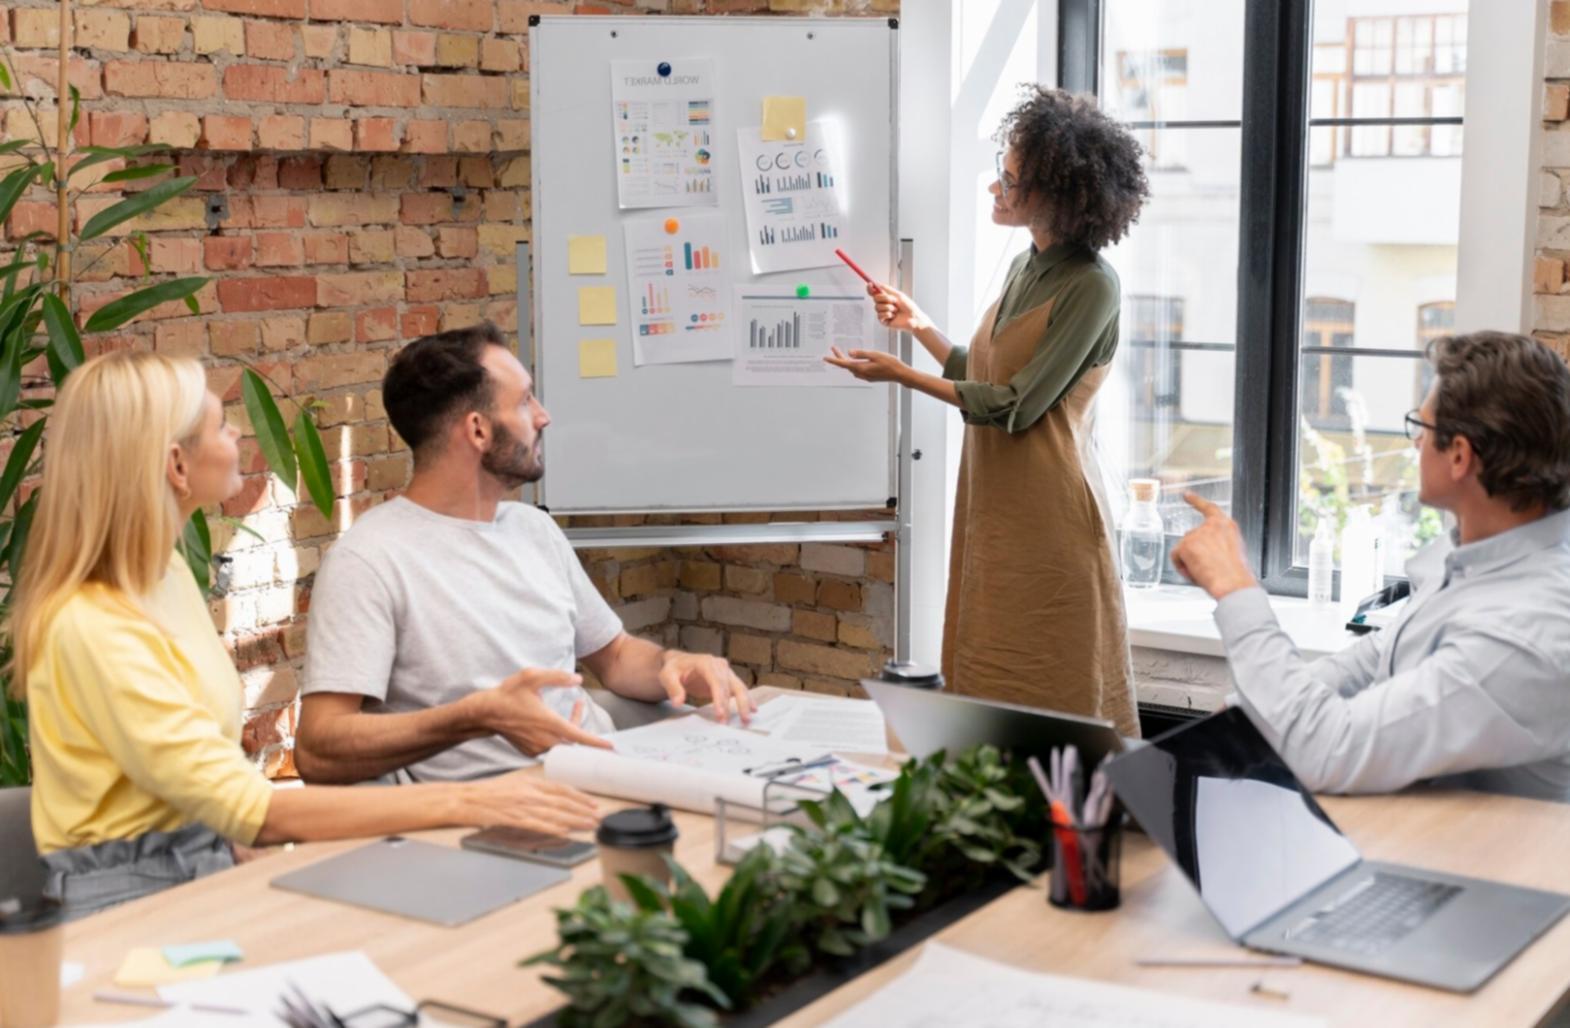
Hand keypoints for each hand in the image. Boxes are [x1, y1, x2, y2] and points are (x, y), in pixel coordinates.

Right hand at [460, 773, 599, 834]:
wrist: (463, 799)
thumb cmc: (487, 793)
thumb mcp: (515, 784)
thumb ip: (534, 790)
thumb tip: (552, 797)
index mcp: (530, 783)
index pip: (561, 789)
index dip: (580, 796)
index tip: (593, 803)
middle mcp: (529, 793)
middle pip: (562, 802)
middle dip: (583, 810)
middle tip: (599, 816)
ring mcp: (521, 806)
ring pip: (554, 814)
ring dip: (574, 820)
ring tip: (589, 825)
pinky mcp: (512, 819)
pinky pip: (536, 824)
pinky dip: (551, 828)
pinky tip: (564, 831)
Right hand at [477, 668, 613, 755]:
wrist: (484, 713)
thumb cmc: (508, 694)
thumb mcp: (532, 677)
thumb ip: (557, 676)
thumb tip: (578, 679)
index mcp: (550, 724)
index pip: (580, 737)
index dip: (597, 743)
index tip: (611, 747)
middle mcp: (545, 740)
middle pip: (574, 742)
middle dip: (582, 727)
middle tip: (579, 706)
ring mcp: (537, 748)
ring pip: (562, 745)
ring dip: (570, 730)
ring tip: (572, 710)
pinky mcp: (530, 752)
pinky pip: (550, 747)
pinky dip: (556, 737)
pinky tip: (551, 721)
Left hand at [658, 650, 754, 724]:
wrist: (679, 663)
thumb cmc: (674, 668)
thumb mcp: (667, 675)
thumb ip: (673, 688)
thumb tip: (678, 701)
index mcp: (705, 662)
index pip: (716, 680)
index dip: (719, 698)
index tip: (719, 714)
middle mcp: (719, 665)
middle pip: (729, 685)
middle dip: (730, 706)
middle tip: (728, 722)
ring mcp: (725, 671)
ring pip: (739, 687)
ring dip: (744, 703)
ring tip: (745, 719)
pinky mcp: (728, 679)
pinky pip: (739, 689)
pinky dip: (746, 699)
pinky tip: (753, 709)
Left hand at [824, 346, 909, 383]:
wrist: (900, 374)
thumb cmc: (889, 363)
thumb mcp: (874, 355)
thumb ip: (861, 354)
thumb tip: (849, 353)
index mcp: (861, 368)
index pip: (843, 364)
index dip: (834, 360)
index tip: (825, 358)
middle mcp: (861, 374)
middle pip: (846, 365)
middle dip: (839, 357)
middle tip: (834, 348)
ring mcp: (866, 376)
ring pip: (852, 368)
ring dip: (846, 361)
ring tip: (842, 352)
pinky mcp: (870, 377)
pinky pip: (858, 370)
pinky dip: (853, 364)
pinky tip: (855, 360)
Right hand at [866, 282, 930, 332]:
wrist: (913, 318)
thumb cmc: (909, 307)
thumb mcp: (898, 294)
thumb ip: (887, 289)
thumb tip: (877, 284)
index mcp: (886, 298)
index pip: (875, 292)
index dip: (871, 288)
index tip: (870, 285)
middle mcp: (884, 305)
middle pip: (875, 298)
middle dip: (885, 298)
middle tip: (894, 301)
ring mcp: (883, 312)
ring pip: (877, 307)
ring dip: (888, 307)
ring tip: (896, 310)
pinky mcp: (883, 320)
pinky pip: (880, 315)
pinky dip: (887, 314)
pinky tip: (893, 316)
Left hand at [1168, 492, 1258, 599]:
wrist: (1233, 584)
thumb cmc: (1236, 575)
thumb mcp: (1233, 552)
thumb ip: (1217, 543)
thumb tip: (1204, 551)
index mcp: (1227, 526)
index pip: (1209, 508)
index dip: (1196, 501)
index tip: (1186, 495)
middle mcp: (1212, 525)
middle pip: (1192, 537)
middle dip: (1194, 552)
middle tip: (1206, 568)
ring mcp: (1198, 533)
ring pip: (1184, 548)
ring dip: (1190, 561)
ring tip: (1205, 572)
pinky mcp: (1186, 544)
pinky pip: (1176, 556)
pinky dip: (1181, 566)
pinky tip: (1194, 573)